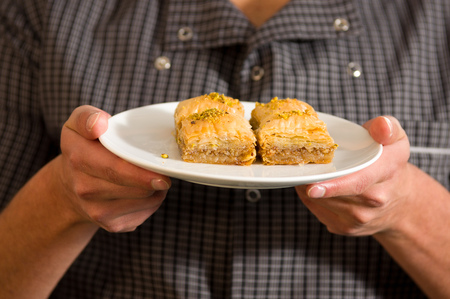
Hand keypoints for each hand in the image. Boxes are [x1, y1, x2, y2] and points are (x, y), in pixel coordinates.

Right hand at [54, 105, 170, 231]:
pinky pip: (145, 213)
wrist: (70, 185)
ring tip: (152, 176)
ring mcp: (97, 211)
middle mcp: (84, 189)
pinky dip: (153, 201)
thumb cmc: (84, 146)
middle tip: (167, 171)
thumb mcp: (79, 123)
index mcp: (78, 158)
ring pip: (144, 201)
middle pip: (134, 188)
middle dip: (155, 180)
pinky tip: (146, 190)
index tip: (163, 173)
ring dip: (156, 189)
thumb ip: (88, 117)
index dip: (141, 173)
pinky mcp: (112, 225)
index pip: (115, 168)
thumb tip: (99, 124)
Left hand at [296, 116, 411, 235]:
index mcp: (386, 172)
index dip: (333, 186)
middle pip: (334, 193)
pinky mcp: (345, 228)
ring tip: (307, 172)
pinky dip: (310, 198)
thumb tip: (381, 127)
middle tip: (298, 169)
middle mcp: (375, 200)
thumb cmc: (390, 164)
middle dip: (312, 182)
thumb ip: (387, 127)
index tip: (312, 187)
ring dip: (308, 188)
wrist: (401, 201)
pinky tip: (314, 186)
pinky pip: (318, 211)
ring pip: (321, 202)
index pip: (358, 182)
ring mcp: (360, 218)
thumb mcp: (396, 138)